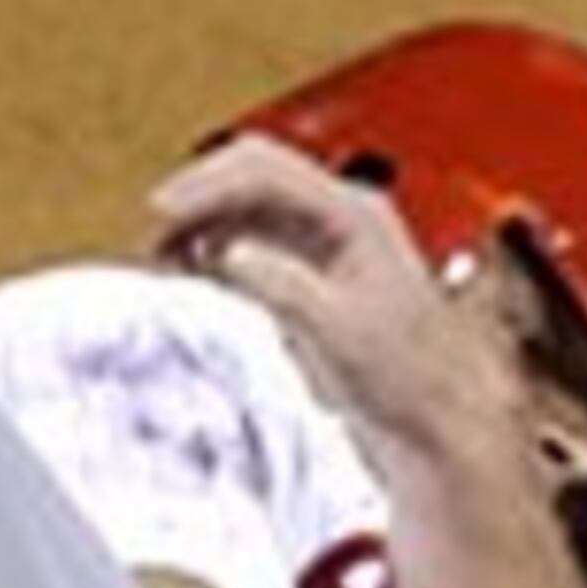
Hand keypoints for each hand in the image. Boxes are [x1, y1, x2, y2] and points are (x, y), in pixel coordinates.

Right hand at [146, 135, 521, 457]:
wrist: (434, 418)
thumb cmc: (405, 378)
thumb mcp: (335, 329)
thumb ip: (280, 283)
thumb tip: (229, 252)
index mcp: (356, 215)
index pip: (267, 169)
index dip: (207, 185)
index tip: (162, 213)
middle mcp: (345, 213)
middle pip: (256, 170)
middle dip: (200, 192)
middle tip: (152, 228)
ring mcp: (331, 237)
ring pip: (252, 199)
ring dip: (205, 215)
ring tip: (164, 248)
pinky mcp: (317, 266)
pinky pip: (257, 231)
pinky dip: (219, 239)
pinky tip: (195, 262)